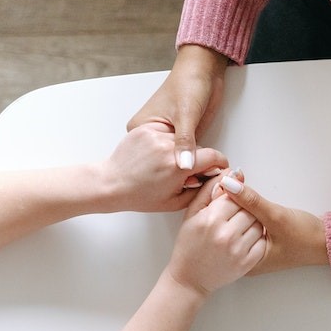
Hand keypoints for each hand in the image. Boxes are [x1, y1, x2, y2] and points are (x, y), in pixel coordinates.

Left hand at [97, 121, 228, 213]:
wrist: (110, 183)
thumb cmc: (140, 196)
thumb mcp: (176, 202)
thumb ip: (201, 190)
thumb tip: (214, 179)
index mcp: (178, 166)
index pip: (214, 156)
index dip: (220, 163)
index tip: (219, 167)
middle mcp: (168, 147)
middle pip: (198, 147)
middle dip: (197, 159)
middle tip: (186, 173)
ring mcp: (155, 135)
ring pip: (181, 139)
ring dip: (180, 150)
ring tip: (167, 164)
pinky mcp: (145, 129)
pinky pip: (166, 132)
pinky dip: (166, 142)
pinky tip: (156, 156)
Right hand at [127, 44, 228, 170]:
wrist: (204, 71)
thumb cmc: (188, 84)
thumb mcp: (186, 114)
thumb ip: (185, 141)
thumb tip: (184, 165)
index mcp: (142, 128)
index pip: (154, 159)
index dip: (169, 171)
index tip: (185, 180)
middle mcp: (153, 136)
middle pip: (166, 163)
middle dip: (181, 172)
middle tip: (196, 179)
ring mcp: (168, 138)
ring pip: (178, 162)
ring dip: (190, 168)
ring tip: (202, 175)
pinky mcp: (183, 138)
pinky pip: (188, 157)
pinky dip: (196, 163)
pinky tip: (204, 169)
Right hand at [167, 188, 266, 296]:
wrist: (190, 279)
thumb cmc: (189, 245)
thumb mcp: (192, 215)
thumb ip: (209, 192)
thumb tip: (230, 173)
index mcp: (210, 220)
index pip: (234, 196)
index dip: (234, 197)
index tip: (229, 203)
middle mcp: (225, 234)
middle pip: (248, 209)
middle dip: (243, 210)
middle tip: (234, 217)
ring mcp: (238, 250)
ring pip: (257, 224)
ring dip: (252, 223)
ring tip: (238, 228)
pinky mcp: (247, 262)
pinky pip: (261, 241)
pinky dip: (256, 238)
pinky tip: (244, 240)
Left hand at [213, 173, 329, 274]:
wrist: (328, 241)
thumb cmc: (306, 237)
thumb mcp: (277, 217)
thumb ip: (251, 201)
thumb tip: (228, 183)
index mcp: (246, 263)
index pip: (224, 229)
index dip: (223, 202)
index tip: (225, 182)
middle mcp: (245, 257)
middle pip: (227, 224)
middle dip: (228, 199)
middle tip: (234, 178)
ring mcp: (251, 247)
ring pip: (235, 219)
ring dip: (236, 199)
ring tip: (239, 181)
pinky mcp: (257, 237)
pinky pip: (244, 218)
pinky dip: (244, 204)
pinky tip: (246, 191)